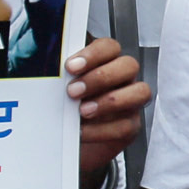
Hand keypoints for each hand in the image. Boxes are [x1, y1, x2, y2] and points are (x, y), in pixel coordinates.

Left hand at [66, 36, 147, 183]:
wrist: (68, 142)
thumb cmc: (65, 108)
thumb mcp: (59, 88)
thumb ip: (60, 76)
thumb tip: (48, 69)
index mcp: (106, 62)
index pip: (109, 47)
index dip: (93, 55)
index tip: (71, 66)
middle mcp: (122, 78)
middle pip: (129, 65)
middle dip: (100, 77)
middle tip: (74, 91)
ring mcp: (130, 102)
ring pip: (140, 92)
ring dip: (109, 101)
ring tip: (82, 111)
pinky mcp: (131, 126)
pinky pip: (126, 126)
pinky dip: (102, 129)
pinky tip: (83, 131)